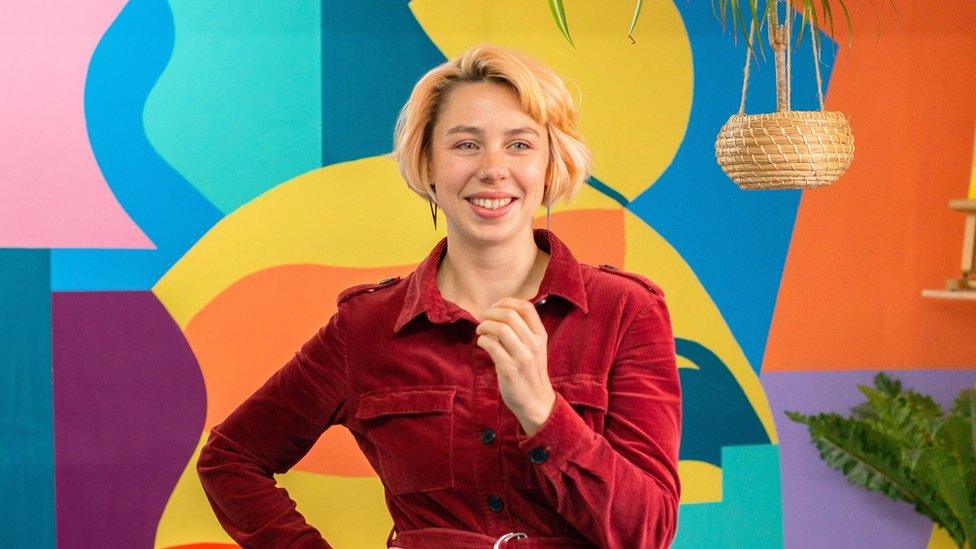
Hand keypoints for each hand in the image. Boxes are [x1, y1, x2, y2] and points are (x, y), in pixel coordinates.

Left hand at [475, 297, 555, 435]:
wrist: (536, 402)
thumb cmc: (530, 373)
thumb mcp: (535, 349)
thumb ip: (522, 331)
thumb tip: (497, 313)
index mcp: (540, 336)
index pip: (526, 307)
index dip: (506, 302)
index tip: (494, 308)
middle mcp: (533, 344)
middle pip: (510, 315)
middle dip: (491, 313)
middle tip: (483, 319)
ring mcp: (523, 357)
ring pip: (501, 328)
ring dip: (485, 325)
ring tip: (480, 330)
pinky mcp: (509, 369)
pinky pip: (492, 346)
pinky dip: (482, 340)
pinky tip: (481, 343)